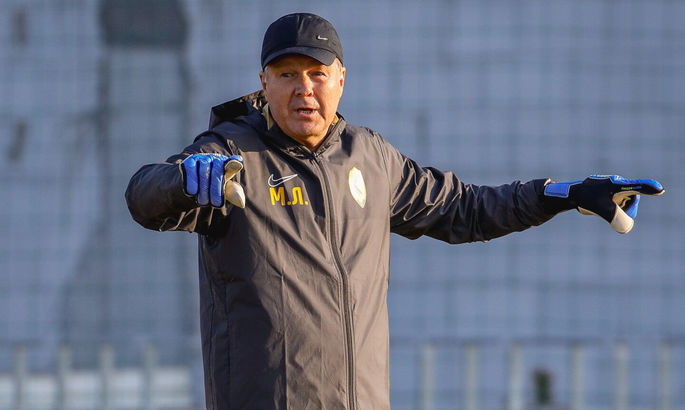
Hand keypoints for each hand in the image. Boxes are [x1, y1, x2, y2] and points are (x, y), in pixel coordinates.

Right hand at [181, 153, 244, 207]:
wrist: (192, 189)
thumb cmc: (211, 190)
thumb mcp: (223, 192)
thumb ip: (231, 194)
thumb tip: (241, 202)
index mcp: (227, 165)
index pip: (232, 164)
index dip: (234, 163)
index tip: (238, 162)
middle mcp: (216, 158)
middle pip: (218, 171)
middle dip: (216, 189)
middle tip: (215, 204)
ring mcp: (203, 158)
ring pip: (204, 171)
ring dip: (203, 189)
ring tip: (203, 202)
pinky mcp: (190, 161)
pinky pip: (191, 170)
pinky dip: (191, 182)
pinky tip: (192, 193)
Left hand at [543, 175, 663, 233]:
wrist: (574, 194)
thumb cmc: (587, 199)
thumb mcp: (602, 210)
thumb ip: (616, 219)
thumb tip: (627, 228)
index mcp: (617, 184)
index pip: (637, 187)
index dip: (649, 188)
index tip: (660, 190)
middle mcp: (619, 183)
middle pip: (632, 201)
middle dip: (623, 209)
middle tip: (606, 208)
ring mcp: (617, 186)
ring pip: (626, 204)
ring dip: (617, 209)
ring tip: (602, 205)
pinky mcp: (614, 191)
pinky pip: (620, 204)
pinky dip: (613, 208)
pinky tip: (603, 204)